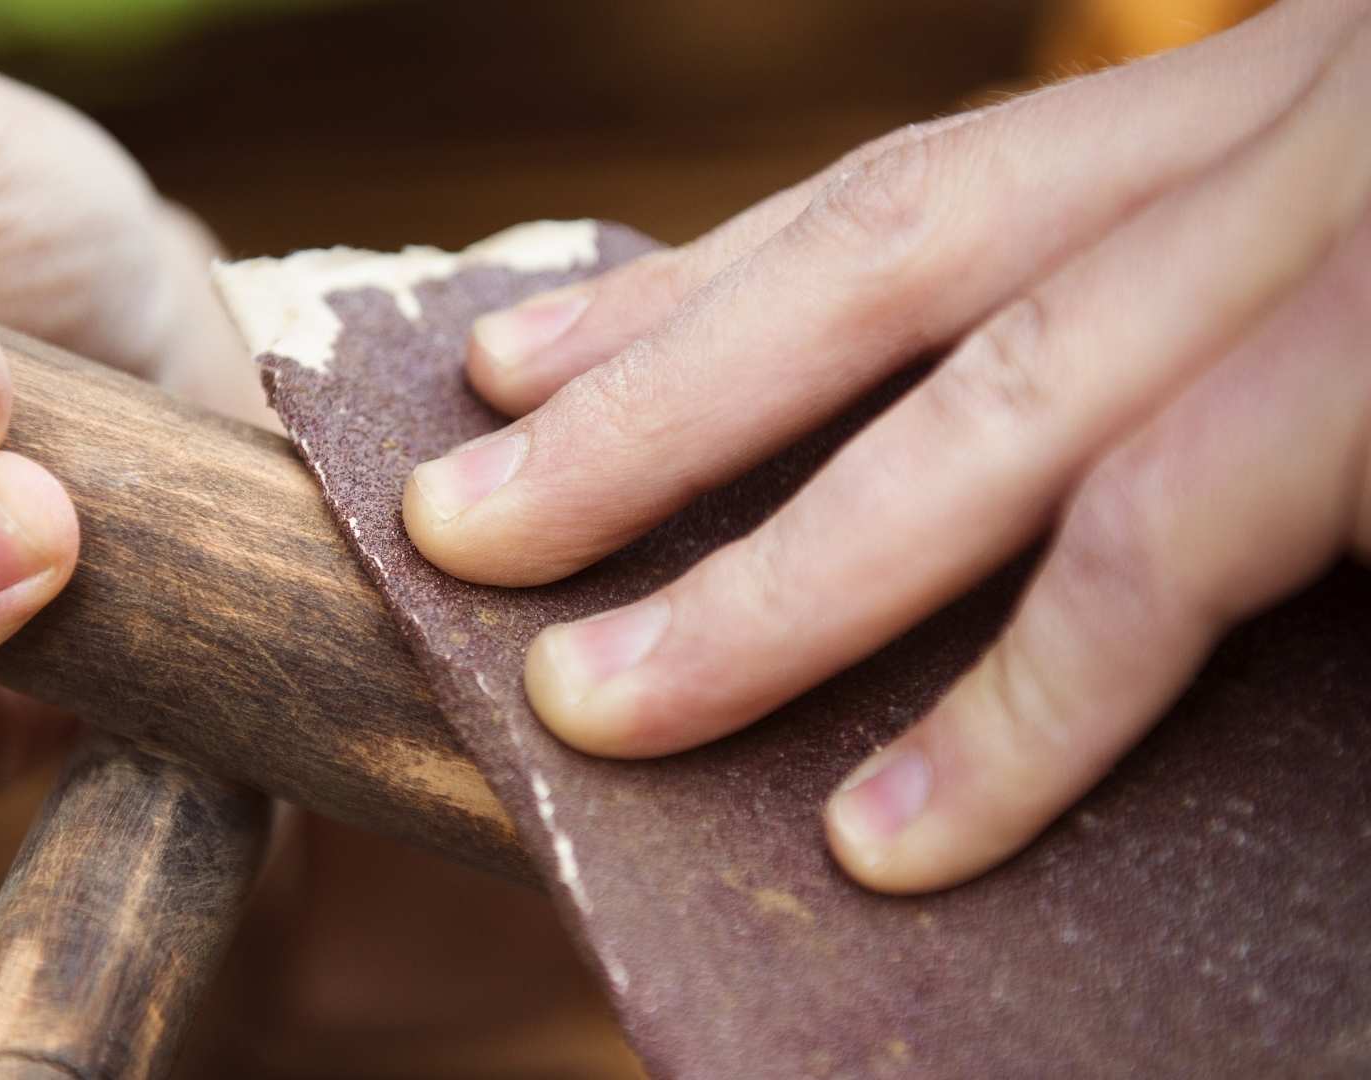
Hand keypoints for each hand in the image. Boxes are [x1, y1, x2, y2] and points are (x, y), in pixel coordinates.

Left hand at [403, 0, 1370, 892]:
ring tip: (586, 706)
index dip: (686, 292)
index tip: (507, 367)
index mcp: (1217, 111)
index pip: (898, 201)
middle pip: (877, 272)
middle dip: (645, 416)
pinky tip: (882, 836)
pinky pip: (1158, 563)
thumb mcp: (1323, 257)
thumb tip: (962, 470)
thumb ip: (1158, 322)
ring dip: (764, 588)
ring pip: (973, 420)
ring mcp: (1325, 244)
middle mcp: (1253, 136)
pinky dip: (1014, 716)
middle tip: (452, 526)